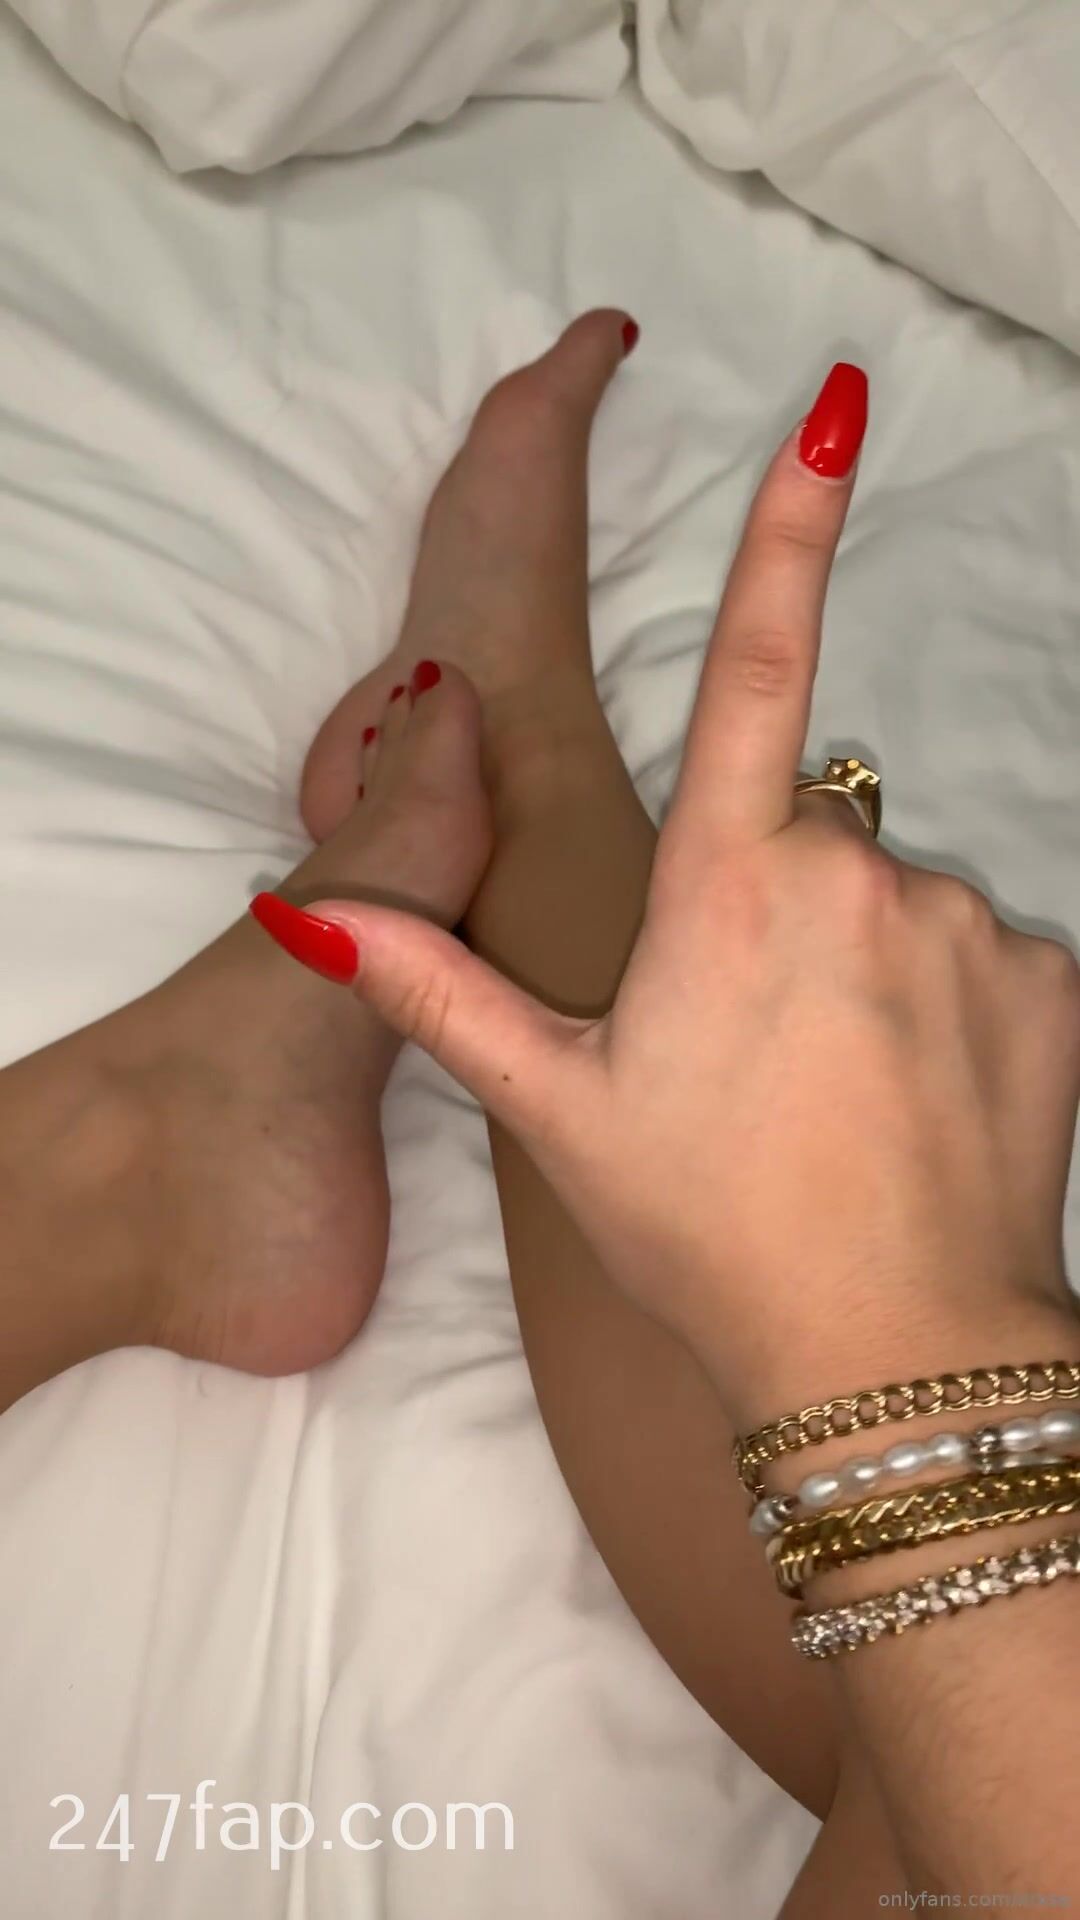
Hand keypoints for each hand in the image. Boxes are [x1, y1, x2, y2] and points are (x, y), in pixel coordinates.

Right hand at [270, 377, 1079, 1417]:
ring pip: (895, 898)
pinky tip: (914, 1100)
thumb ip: (439, 988)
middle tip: (753, 1048)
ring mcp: (969, 923)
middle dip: (775, 903)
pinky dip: (948, 1002)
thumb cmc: (708, 1230)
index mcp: (727, 888)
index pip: (749, 667)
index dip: (787, 525)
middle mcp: (856, 876)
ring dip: (862, 962)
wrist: (891, 1355)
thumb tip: (312, 906)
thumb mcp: (559, 1109)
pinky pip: (982, 951)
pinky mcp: (1051, 975)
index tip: (835, 401)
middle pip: (806, 828)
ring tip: (834, 1091)